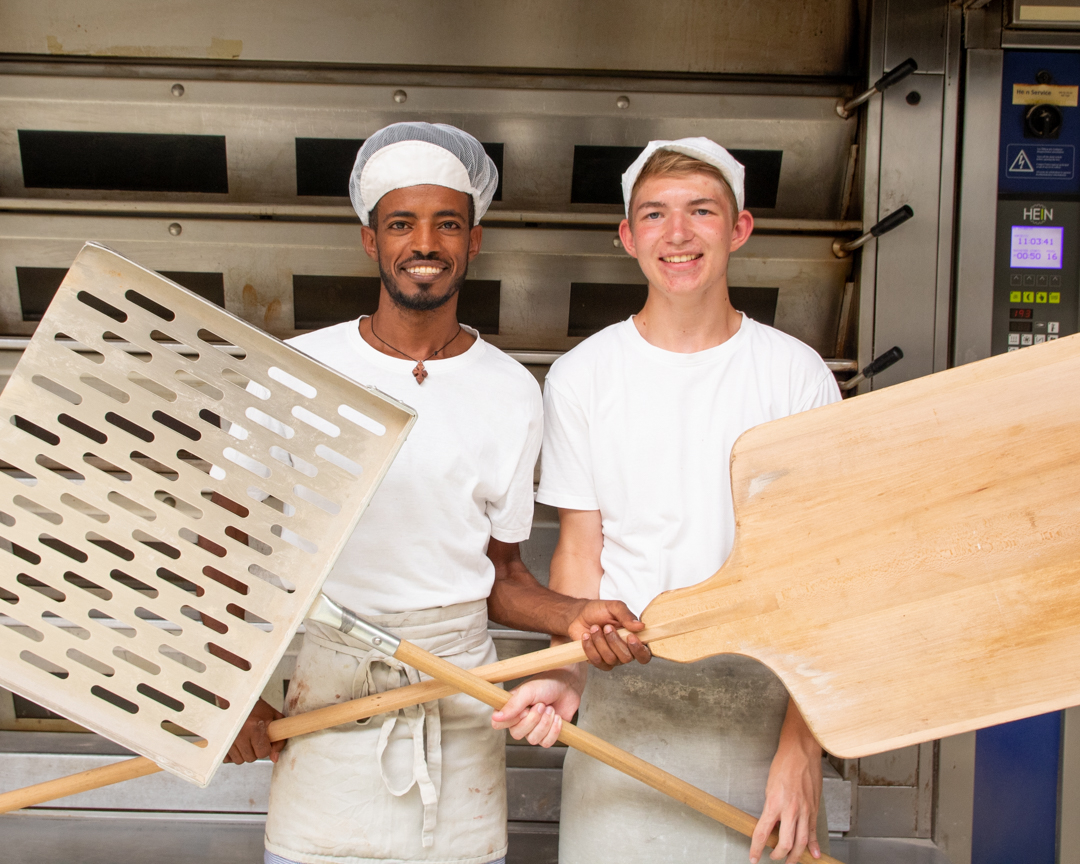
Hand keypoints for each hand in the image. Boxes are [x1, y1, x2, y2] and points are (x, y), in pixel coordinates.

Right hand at [224, 698, 284, 764]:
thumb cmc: (257, 708)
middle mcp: (240, 734)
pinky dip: (232, 754)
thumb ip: (279, 740)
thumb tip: (274, 758)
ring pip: (239, 760)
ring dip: (244, 753)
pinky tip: (237, 743)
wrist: (240, 700)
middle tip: (255, 739)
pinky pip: (227, 759)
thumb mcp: (274, 718)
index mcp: (254, 727)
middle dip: (255, 751)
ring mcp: (228, 738)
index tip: (265, 741)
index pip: (263, 752)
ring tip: (246, 740)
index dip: (266, 748)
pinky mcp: (219, 741)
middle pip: (251, 758)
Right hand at [491, 672, 580, 747]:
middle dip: (533, 720)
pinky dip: (554, 730)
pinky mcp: (546, 734)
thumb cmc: (546, 684)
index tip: (523, 710)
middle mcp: (519, 720)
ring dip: (545, 723)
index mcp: (510, 708)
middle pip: (516, 734)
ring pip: (532, 739)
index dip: (510, 721)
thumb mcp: (528, 691)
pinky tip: (558, 718)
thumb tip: (496, 718)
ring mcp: (533, 728)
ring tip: (550, 708)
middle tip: (541, 705)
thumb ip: (512, 705)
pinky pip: (546, 743)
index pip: (497, 724)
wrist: (568, 685)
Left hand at [568, 600, 651, 670]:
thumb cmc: (600, 611)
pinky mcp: (597, 661)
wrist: (580, 615)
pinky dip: (589, 646)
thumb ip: (627, 616)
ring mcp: (611, 658)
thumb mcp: (614, 607)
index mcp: (634, 638)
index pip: (645, 654)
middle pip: (626, 657)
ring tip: (594, 628)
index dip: (639, 649)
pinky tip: (586, 635)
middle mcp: (625, 651)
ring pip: (610, 659)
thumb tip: (640, 626)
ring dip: (600, 641)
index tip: (630, 637)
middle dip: (614, 641)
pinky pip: (596, 660)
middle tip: (607, 627)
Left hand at [749, 702, 822, 862]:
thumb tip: (771, 825)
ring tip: (790, 861)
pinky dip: (813, 845)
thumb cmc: (783, 765)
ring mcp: (805, 811)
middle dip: (779, 855)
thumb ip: (771, 809)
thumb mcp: (769, 787)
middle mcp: (791, 810)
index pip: (763, 833)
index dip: (756, 848)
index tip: (754, 857)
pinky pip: (813, 831)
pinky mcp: (814, 809)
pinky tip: (813, 854)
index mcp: (775, 803)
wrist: (801, 752)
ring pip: (801, 842)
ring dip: (795, 856)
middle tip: (773, 857)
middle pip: (786, 844)